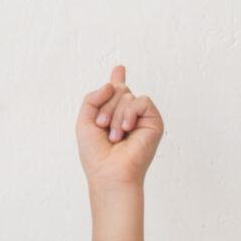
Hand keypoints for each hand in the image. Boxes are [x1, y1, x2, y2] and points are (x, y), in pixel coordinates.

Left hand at [77, 65, 161, 240]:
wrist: (109, 172)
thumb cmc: (96, 152)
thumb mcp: (85, 121)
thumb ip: (93, 97)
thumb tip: (113, 84)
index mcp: (112, 115)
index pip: (116, 94)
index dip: (116, 81)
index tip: (119, 68)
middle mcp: (128, 115)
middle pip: (116, 90)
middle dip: (104, 106)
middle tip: (101, 126)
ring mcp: (141, 118)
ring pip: (127, 95)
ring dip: (113, 114)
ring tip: (113, 135)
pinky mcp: (154, 122)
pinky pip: (141, 101)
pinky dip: (129, 113)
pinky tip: (125, 129)